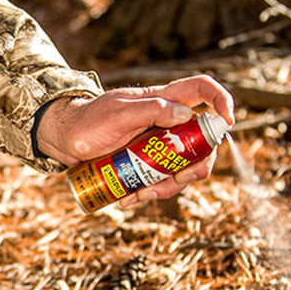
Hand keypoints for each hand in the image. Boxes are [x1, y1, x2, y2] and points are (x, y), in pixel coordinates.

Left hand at [35, 77, 235, 205]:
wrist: (62, 140)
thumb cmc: (87, 122)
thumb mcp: (116, 115)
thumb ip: (149, 110)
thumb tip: (184, 114)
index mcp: (163, 100)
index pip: (202, 90)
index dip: (222, 101)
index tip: (228, 123)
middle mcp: (166, 121)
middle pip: (201, 141)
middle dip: (197, 164)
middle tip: (179, 179)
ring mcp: (157, 144)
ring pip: (182, 167)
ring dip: (169, 186)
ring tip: (141, 194)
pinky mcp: (145, 163)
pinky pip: (160, 180)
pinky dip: (150, 193)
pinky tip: (129, 199)